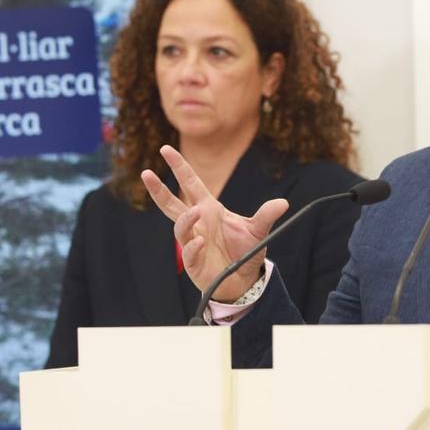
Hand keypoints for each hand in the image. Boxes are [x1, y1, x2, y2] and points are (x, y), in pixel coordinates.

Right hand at [141, 145, 288, 300]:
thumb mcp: (258, 231)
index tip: (166, 149)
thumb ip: (266, 216)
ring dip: (186, 219)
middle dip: (158, 189)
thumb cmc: (245, 252)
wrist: (243, 280)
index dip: (179, 167)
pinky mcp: (193, 262)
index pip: (191, 183)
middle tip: (146, 173)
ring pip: (180, 227)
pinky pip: (189, 252)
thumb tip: (283, 203)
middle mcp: (197, 223)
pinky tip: (200, 242)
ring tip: (196, 212)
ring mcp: (192, 242)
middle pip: (171, 204)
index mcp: (209, 209)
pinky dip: (193, 246)